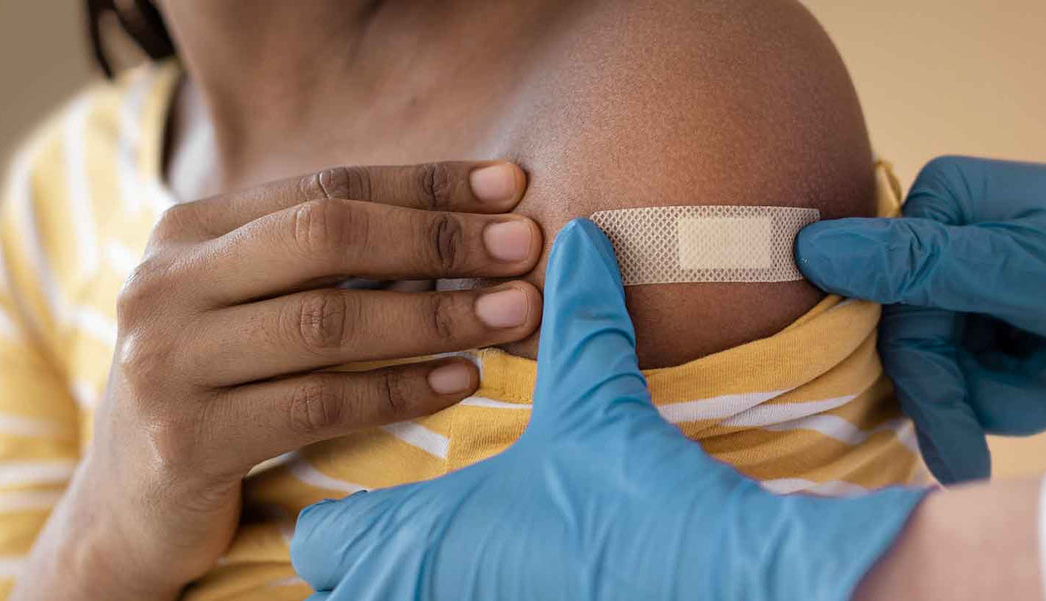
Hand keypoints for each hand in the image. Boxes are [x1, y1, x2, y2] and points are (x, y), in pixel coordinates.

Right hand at [12, 163, 543, 599]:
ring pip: (327, 322)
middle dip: (438, 238)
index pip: (325, 185)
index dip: (425, 182)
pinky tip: (463, 380)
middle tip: (523, 246)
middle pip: (325, 237)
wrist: (128, 507)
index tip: (510, 184)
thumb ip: (324, 263)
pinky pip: (319, 404)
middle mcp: (164, 285)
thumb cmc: (220, 390)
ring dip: (436, 315)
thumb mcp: (251, 306)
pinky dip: (401, 390)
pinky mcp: (186, 441)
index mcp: (187, 232)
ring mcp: (166, 363)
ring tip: (514, 313)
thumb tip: (471, 221)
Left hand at [290, 220, 925, 600]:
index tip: (370, 478)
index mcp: (417, 541)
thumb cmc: (638, 509)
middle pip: (346, 587)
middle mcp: (425, 596)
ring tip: (462, 545)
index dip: (338, 513)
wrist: (726, 587)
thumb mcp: (601, 405)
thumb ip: (579, 319)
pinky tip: (514, 568)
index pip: (320, 544)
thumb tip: (580, 238)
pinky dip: (468, 588)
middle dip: (373, 556)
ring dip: (421, 575)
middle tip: (409, 512)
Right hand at [796, 151, 1045, 482]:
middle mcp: (954, 230)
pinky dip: (1041, 375)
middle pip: (924, 345)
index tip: (959, 453)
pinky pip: (999, 362)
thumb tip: (811, 245)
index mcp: (942, 203)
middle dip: (981, 392)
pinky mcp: (1018, 301)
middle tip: (1037, 418)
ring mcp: (987, 268)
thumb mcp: (1023, 273)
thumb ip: (914, 266)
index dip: (928, 387)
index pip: (893, 315)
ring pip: (962, 363)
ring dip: (1017, 387)